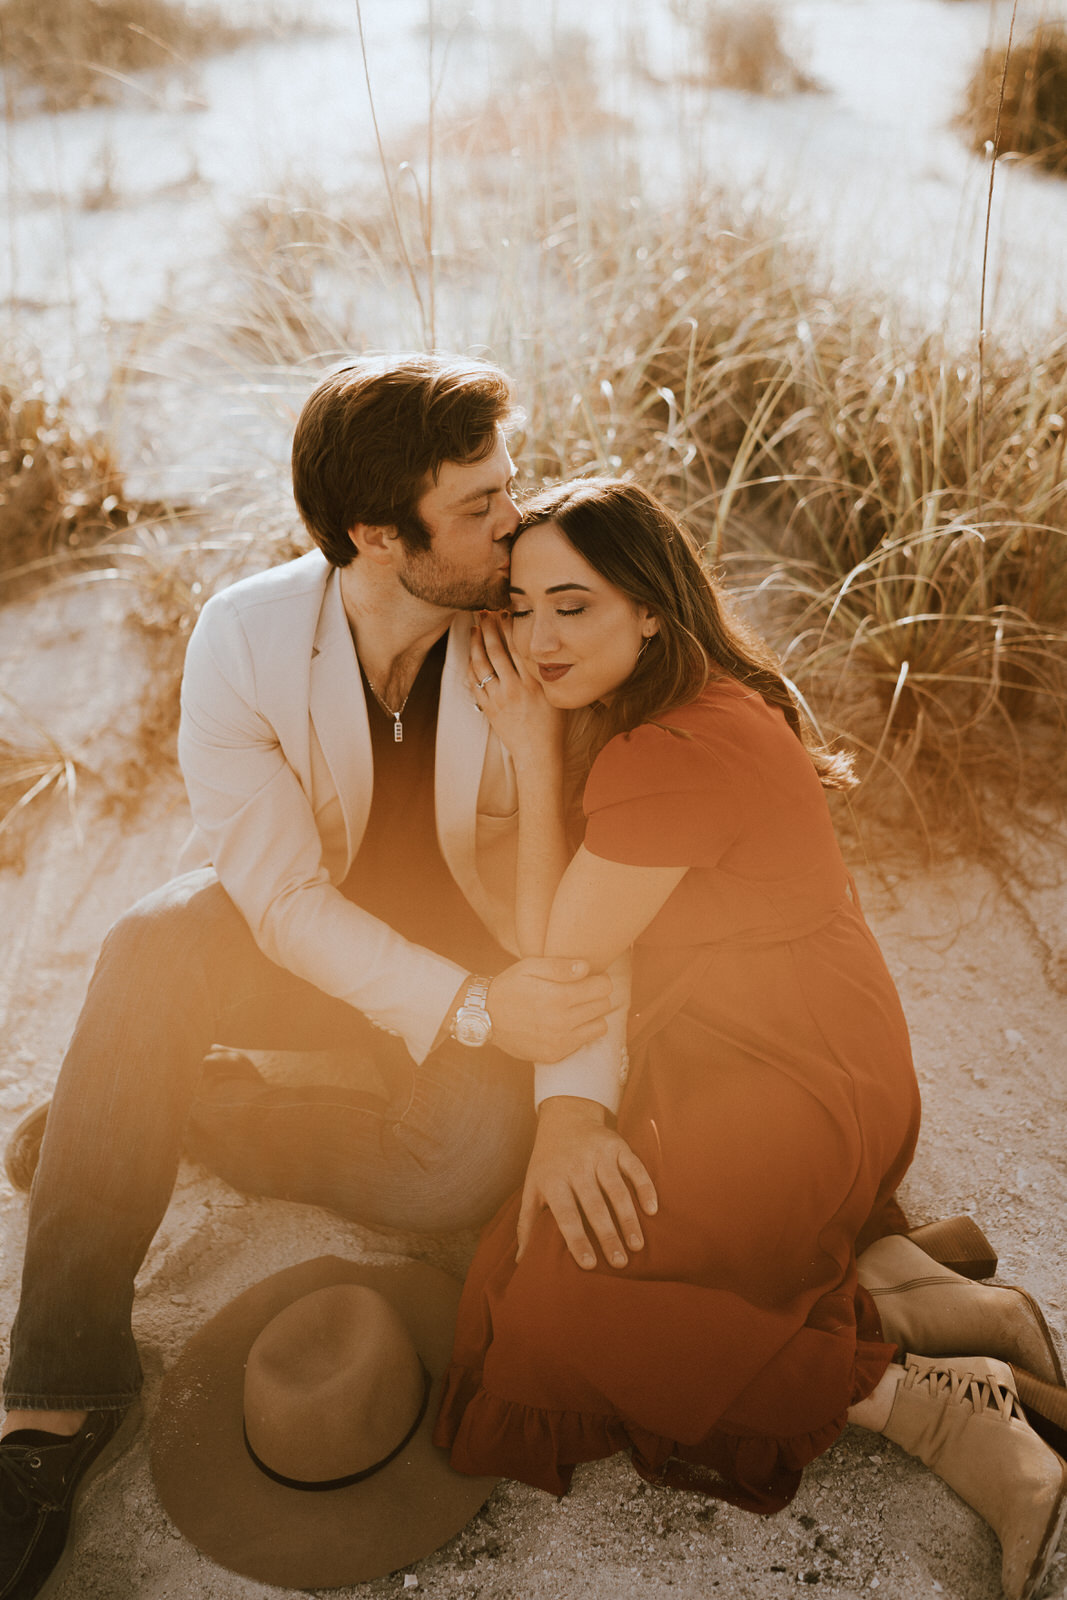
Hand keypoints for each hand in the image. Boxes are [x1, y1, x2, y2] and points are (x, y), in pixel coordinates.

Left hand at [470, 612, 562, 771]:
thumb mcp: (555, 694)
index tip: (504, 611)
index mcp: (534, 681)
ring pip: (481, 664)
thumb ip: (546, 673)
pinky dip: (471, 667)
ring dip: (476, 644)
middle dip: (488, 628)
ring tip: (474, 629)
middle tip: (484, 613)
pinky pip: (475, 683)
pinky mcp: (489, 708)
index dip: (508, 626)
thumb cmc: (552, 724)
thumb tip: (540, 648)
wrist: (538, 753)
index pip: (517, 645)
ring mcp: (499, 698)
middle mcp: (514, 687)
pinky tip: (471, 656)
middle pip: (496, 650)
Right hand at [487, 957, 611, 1061]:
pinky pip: (583, 1043)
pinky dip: (580, 1032)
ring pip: (600, 1026)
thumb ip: (560, 966)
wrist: (484, 1016)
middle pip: (604, 1006)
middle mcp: (562, 1021)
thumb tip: (586, 968)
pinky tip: (565, 1024)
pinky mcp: (554, 1055)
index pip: (603, 988)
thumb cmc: (509, 986)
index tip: (590, 978)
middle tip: (581, 992)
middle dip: (597, 996)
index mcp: (558, 996)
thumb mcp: (529, 967)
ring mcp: (559, 1041)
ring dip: (593, 1016)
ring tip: (577, 1008)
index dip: (599, 980)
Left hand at [517, 1096, 657, 1270]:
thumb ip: (527, 1223)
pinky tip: (652, 1210)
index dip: (578, 1240)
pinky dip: (645, 1188)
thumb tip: (520, 1261)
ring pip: (617, 1191)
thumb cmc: (547, 1162)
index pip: (566, 1215)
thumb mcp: (532, 1188)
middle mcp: (576, 1167)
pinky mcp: (617, 1146)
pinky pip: (634, 1169)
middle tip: (620, 1263)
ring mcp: (598, 1155)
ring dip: (628, 1219)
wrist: (565, 1117)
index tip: (590, 1265)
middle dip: (608, 1236)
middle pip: (595, 1206)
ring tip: (637, 1245)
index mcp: (553, 1180)